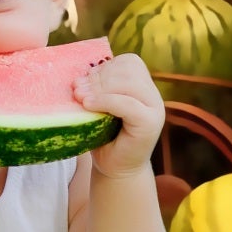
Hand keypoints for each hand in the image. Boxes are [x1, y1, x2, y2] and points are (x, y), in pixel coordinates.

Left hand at [74, 53, 163, 179]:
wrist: (116, 169)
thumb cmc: (104, 137)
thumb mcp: (98, 106)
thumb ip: (95, 89)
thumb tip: (78, 77)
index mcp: (143, 86)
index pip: (129, 62)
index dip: (104, 67)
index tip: (84, 81)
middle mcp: (153, 95)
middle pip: (128, 69)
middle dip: (99, 78)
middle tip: (77, 91)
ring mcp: (154, 108)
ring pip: (129, 83)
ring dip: (100, 88)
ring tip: (81, 98)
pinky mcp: (151, 123)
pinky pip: (128, 103)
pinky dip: (105, 101)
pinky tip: (88, 105)